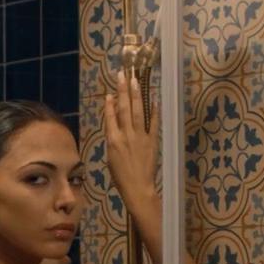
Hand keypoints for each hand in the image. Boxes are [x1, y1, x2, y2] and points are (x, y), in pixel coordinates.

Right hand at [102, 72, 160, 217]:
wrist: (137, 187)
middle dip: (123, 91)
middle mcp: (126, 135)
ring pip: (138, 111)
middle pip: (124, 109)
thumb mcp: (111, 158)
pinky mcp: (152, 141)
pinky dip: (154, 111)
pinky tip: (154, 99)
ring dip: (136, 95)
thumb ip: (113, 140)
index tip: (109, 92)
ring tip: (135, 81)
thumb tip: (114, 126)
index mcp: (113, 140)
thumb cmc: (121, 177)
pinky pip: (153, 123)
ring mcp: (140, 137)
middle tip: (122, 75)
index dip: (109, 104)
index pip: (110, 117)